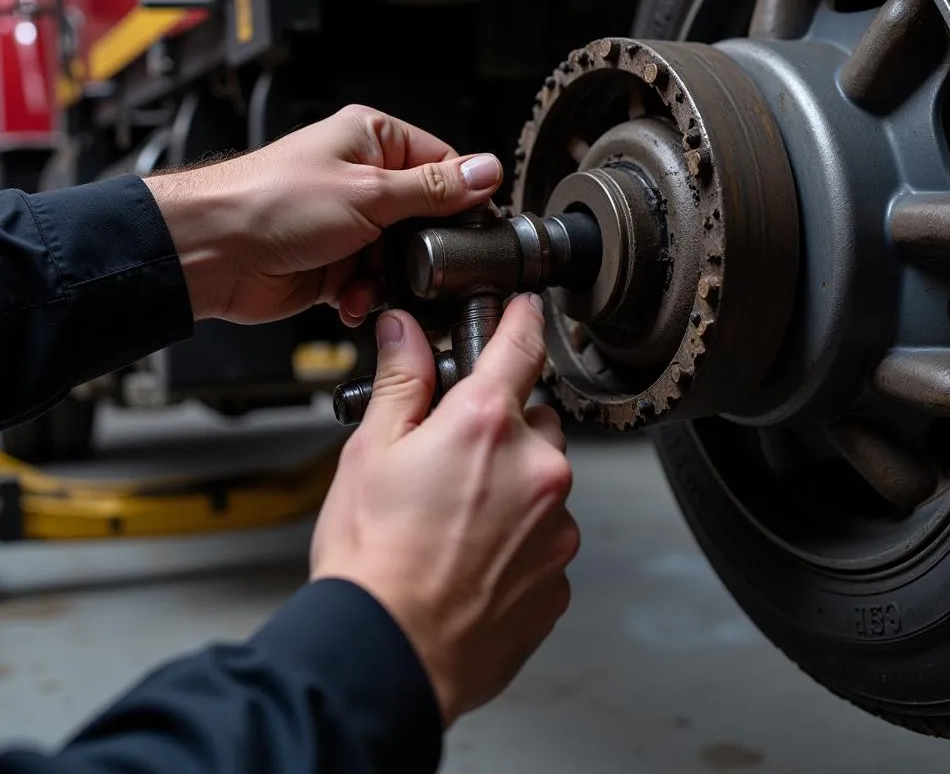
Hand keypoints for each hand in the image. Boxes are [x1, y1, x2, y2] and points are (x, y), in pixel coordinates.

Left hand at [144, 104, 502, 322]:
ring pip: (402, 257)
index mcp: (372, 139)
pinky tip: (352, 298)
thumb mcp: (369, 192)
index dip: (462, 198)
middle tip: (423, 264)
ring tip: (373, 282)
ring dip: (393, 278)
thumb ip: (435, 190)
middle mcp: (362, 178)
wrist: (212, 253)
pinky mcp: (336, 262)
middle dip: (424, 249)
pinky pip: (373, 282)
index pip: (444, 164)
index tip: (473, 226)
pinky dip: (368, 295)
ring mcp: (349, 222)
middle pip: (426, 217)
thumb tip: (487, 172)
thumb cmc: (270, 202)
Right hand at [310, 294, 578, 724]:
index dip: (523, 320)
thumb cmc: (373, 560)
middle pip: (535, 419)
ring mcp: (556, 524)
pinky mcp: (560, 573)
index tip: (528, 311)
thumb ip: (400, 382)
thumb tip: (404, 332)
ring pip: (544, 479)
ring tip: (458, 517)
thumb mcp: (372, 453)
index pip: (520, 347)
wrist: (390, 654)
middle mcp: (535, 467)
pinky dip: (522, 535)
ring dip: (514, 484)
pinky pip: (547, 534)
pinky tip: (476, 554)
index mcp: (484, 425)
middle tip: (455, 456)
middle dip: (502, 425)